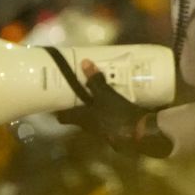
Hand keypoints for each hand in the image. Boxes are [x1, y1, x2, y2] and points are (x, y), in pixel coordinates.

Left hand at [56, 62, 171, 157]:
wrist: (139, 132)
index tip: (56, 99)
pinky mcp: (115, 129)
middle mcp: (88, 126)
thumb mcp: (105, 94)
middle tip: (77, 91)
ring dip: (92, 108)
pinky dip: (105, 111)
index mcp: (81, 118)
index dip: (57, 110)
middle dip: (77, 105)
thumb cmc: (115, 113)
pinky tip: (112, 102)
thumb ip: (95, 81)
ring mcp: (102, 129)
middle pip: (77, 116)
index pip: (62, 117)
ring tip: (95, 94)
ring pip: (91, 117)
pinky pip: (105, 118)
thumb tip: (84, 62)